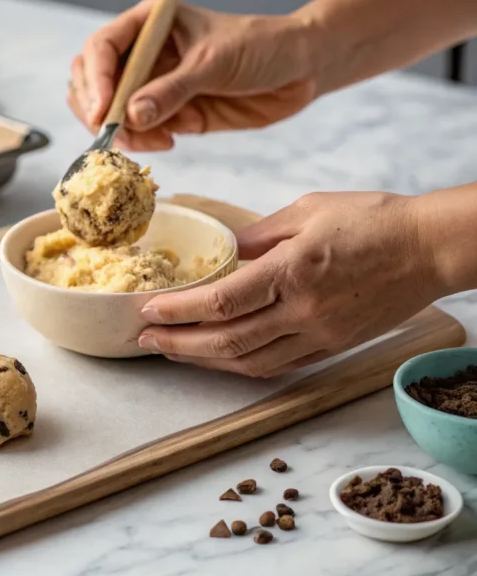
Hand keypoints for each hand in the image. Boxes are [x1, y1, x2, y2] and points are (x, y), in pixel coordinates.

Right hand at [67, 0, 320, 150]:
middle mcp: (141, 53)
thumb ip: (173, 89)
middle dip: (100, 110)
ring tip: (157, 140)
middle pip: (91, 81)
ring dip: (122, 132)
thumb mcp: (215, 63)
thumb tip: (132, 116)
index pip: (101, 48)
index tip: (105, 112)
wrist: (297, 70)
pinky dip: (141, 142)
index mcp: (148, 24)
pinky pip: (134, 132)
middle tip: (116, 134)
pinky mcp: (163, 112)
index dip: (97, 80)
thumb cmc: (260, 47)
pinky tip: (168, 141)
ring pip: (108, 112)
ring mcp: (149, 84)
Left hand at [136, 192, 440, 376]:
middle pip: (227, 342)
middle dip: (179, 344)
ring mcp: (320, 334)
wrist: (431, 248)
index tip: (148, 312)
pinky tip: (219, 358)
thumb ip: (260, 233)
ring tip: (173, 352)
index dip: (178, 311)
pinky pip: (279, 365)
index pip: (221, 302)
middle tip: (145, 341)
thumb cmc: (373, 220)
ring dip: (205, 362)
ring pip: (250, 362)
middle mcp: (303, 311)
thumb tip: (225, 248)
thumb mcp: (308, 210)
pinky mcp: (333, 346)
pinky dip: (242, 366)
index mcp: (292, 272)